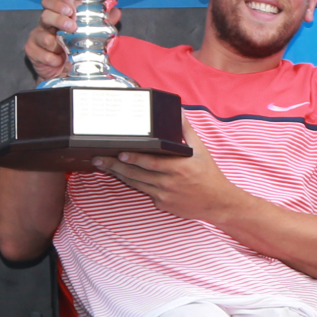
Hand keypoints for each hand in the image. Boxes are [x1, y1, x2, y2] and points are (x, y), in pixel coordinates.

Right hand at [25, 0, 122, 81]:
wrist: (63, 72)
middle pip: (46, 13)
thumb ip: (101, 22)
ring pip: (41, 34)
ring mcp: (38, 36)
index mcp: (58, 15)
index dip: (59, 1)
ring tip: (64, 49)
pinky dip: (49, 57)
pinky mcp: (32, 50)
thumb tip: (116, 12)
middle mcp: (46, 23)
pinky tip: (57, 60)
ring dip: (54, 42)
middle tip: (72, 25)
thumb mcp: (90, 34)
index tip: (71, 7)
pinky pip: (38, 52)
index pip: (53, 1)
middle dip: (58, 18)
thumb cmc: (74, 48)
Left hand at [90, 116, 247, 222]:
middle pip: (136, 174)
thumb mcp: (201, 150)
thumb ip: (187, 131)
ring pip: (136, 184)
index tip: (119, 152)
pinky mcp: (162, 205)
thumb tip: (179, 112)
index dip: (133, 158)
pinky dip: (133, 184)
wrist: (217, 203)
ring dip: (119, 175)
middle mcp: (169, 183)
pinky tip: (121, 176)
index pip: (150, 162)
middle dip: (115, 166)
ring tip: (104, 166)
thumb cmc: (209, 175)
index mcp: (179, 167)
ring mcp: (164, 196)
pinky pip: (144, 192)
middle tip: (98, 159)